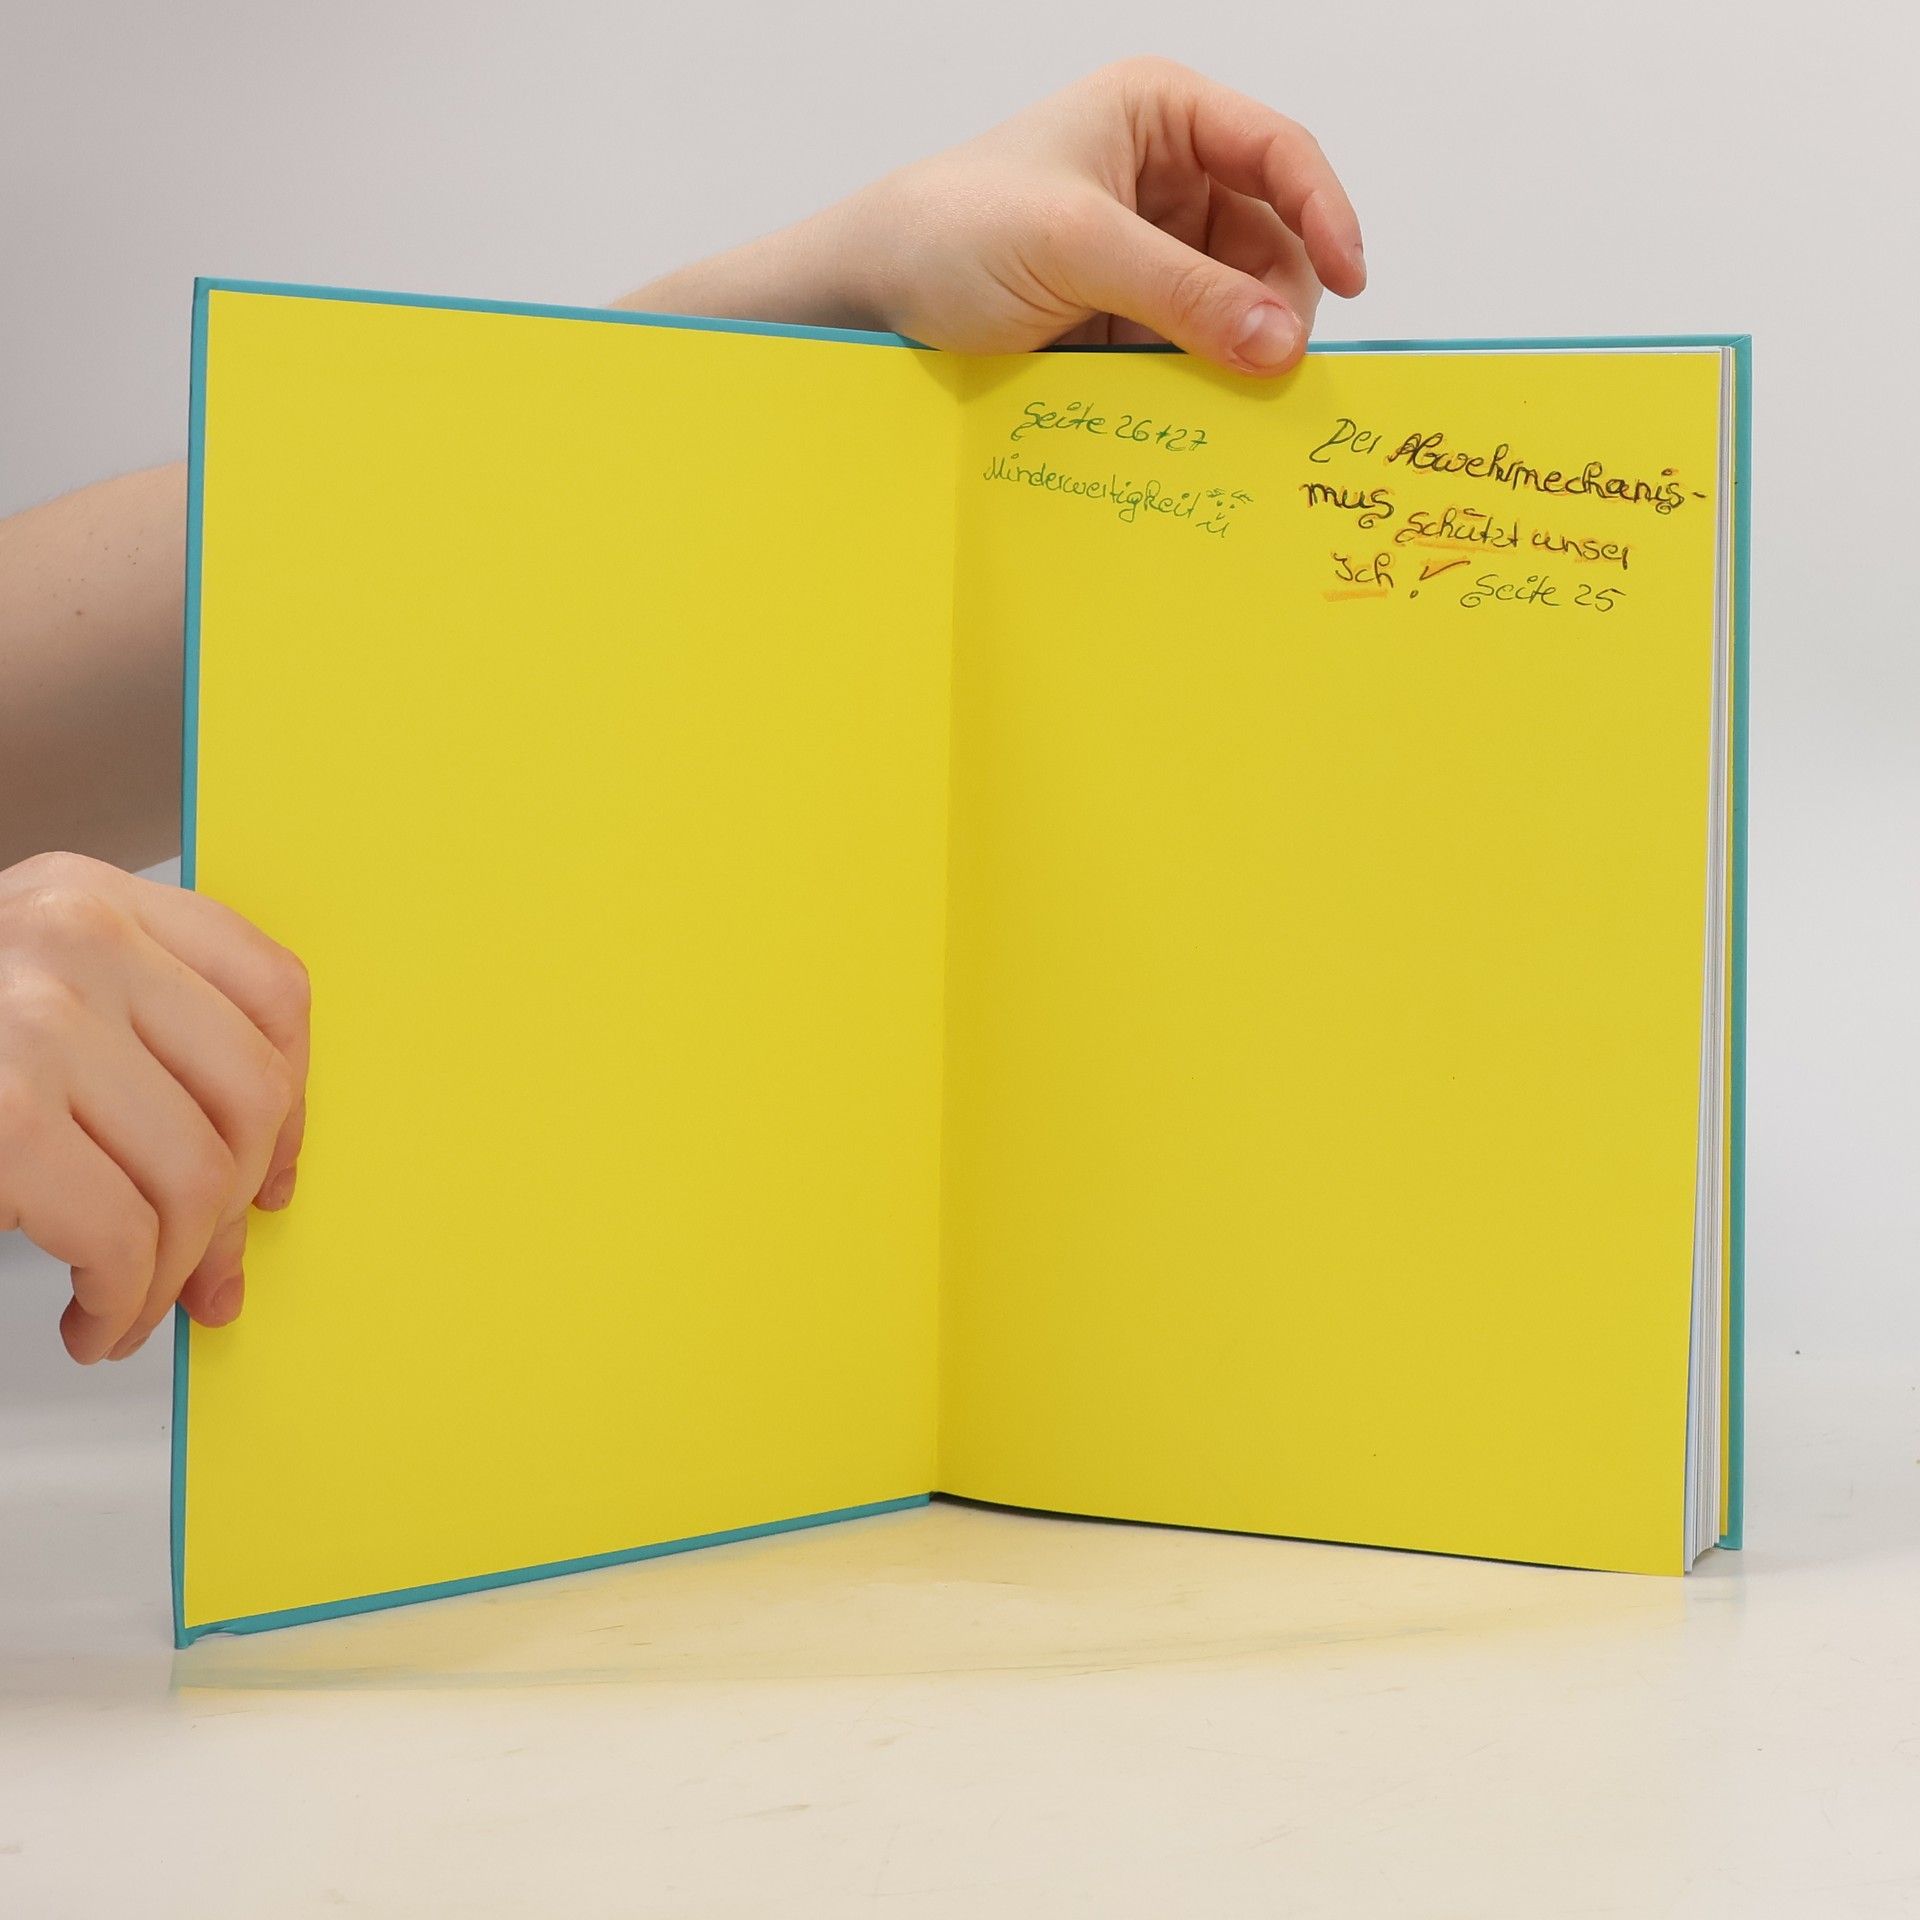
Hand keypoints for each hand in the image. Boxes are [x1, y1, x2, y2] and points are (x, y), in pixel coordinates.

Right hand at [0, 853, 309, 1362]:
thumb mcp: (29, 999)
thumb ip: (136, 1042)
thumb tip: (263, 1185)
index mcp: (92, 896)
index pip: (273, 990)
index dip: (296, 1104)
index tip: (275, 1181)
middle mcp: (74, 936)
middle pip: (252, 1093)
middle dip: (237, 1212)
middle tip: (204, 1278)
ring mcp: (35, 1019)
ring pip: (199, 1176)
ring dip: (174, 1274)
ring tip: (131, 1308)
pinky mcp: (2, 1113)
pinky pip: (124, 1232)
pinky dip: (122, 1300)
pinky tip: (92, 1321)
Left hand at [624, 58, 1364, 376]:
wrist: (867, 298)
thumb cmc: (951, 231)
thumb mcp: (1074, 247)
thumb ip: (1183, 294)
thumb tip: (1281, 345)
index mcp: (1161, 115)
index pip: (1278, 153)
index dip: (1324, 213)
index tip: (1349, 281)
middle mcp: (1166, 178)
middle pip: (1268, 242)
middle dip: (1273, 303)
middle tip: (1268, 370)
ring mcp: (1146, 254)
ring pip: (1235, 306)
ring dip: (1234, 352)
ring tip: (1218, 397)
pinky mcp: (1124, 320)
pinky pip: (1190, 350)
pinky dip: (1197, 380)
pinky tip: (1188, 410)